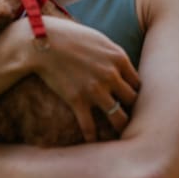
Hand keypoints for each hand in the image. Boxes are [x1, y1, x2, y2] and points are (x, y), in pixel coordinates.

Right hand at [28, 16, 140, 141]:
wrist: (41, 41)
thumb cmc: (68, 36)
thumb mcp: (97, 39)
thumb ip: (111, 53)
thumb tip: (118, 64)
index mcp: (118, 58)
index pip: (137, 83)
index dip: (133, 91)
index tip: (128, 98)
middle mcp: (111, 75)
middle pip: (133, 101)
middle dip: (131, 109)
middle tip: (128, 116)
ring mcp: (95, 90)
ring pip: (119, 118)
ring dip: (119, 127)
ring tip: (118, 135)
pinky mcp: (77, 100)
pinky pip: (90, 127)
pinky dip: (92, 137)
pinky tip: (92, 141)